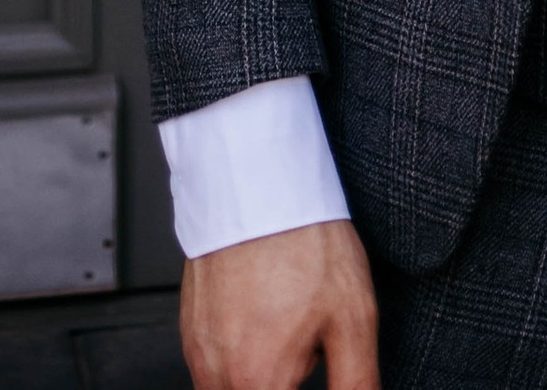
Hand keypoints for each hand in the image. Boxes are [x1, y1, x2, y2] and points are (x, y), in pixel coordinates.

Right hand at [180, 220, 378, 389]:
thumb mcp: (353, 318)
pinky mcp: (191, 330)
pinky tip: (268, 314)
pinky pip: (217, 367)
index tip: (316, 359)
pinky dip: (245, 355)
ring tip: (289, 324)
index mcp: (258, 381)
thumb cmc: (303, 240)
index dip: (302, 385)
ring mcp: (197, 353)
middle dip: (288, 381)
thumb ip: (356, 384)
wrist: (255, 178)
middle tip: (308, 341)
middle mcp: (216, 375)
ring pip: (235, 387)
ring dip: (266, 374)